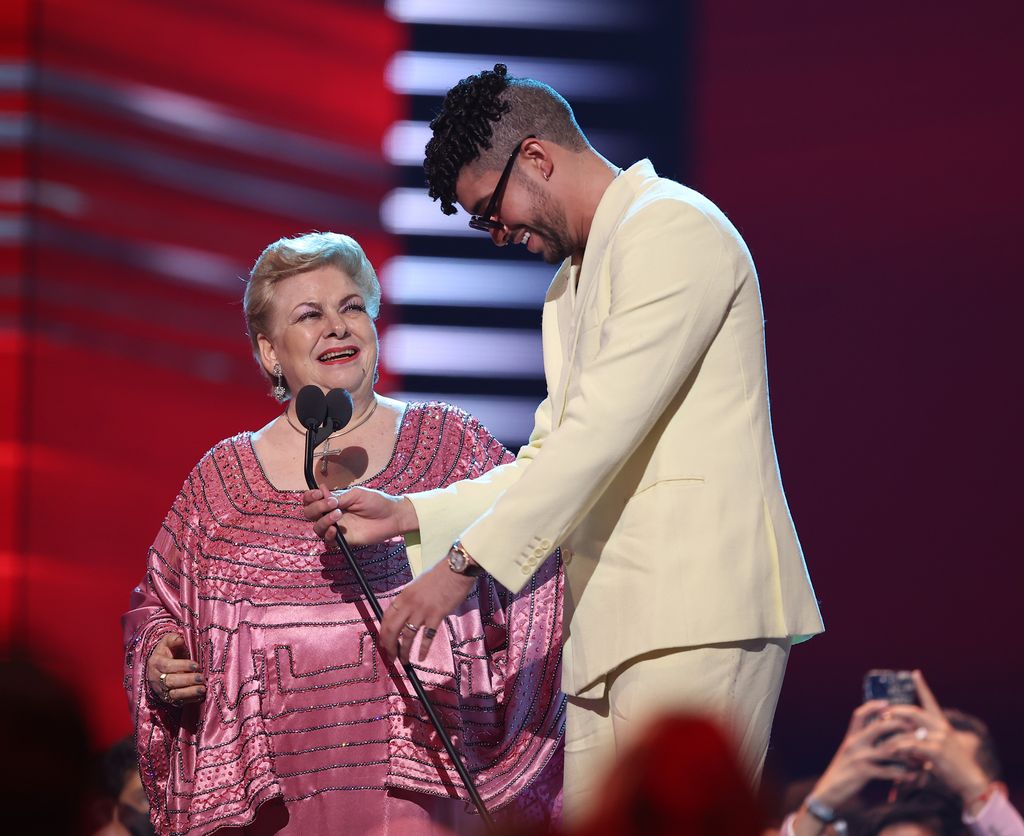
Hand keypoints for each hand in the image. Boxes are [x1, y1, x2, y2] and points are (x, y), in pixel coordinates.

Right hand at [146, 633, 204, 704]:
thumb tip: (179, 639)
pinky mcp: (167, 699)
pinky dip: (189, 700)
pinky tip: (200, 697)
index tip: (196, 665)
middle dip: (187, 680)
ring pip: (173, 694)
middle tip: (201, 678)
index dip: (182, 666)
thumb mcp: (168, 642)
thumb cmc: (168, 652)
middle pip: (170, 681)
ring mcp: (161, 690)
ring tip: (203, 689)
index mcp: (155, 663)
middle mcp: (156, 678)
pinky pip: (177, 702)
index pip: (167, 666)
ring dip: (189, 693)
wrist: (160, 666)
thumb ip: (173, 639)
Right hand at [301, 485, 416, 545]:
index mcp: (333, 501)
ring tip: (338, 514)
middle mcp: (331, 514)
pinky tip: (336, 529)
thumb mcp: (356, 494)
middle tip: (331, 504)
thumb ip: (338, 497)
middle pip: (310, 514)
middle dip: (315, 508)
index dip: (310, 497)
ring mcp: (337, 527)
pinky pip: (328, 541)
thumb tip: (322, 493)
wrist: (391, 516)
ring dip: (323, 520)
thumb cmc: (376, 502)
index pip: (312, 500)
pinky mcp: (344, 540)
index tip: (318, 494)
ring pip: (317, 528)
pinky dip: (328, 535)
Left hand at [379, 559, 475, 663]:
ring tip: (404, 661)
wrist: (455, 570)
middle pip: (392, 629)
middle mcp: (409, 604)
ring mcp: (422, 611)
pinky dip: (423, 649)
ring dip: (404, 651)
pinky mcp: (436, 616)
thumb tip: (405, 615)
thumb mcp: (417, 585)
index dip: (383, 633)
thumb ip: (410, 600)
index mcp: (403, 596)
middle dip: (389, 646)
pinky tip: (421, 658)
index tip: (384, 643)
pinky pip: (427, 637)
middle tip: (391, 658)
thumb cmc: (439, 576)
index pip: (386, 618)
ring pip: (408, 636)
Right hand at [804, 700, 916, 809]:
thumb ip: (862, 744)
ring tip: (921, 757)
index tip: (887, 703)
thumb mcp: (849, 753)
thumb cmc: (843, 772)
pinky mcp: (863, 772)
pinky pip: (888, 771)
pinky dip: (902, 774)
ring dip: (907, 753)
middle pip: (879, 726)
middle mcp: (854, 743)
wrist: (829, 791)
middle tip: (915, 730)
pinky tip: (912, 777)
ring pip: (888, 749)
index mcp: (851, 737)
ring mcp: (858, 756)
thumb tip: (879, 738)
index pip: (859, 714)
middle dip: (899, 726)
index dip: (872, 706)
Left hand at [885, 671, 991, 811]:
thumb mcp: (941, 746)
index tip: (915, 673)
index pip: (930, 700)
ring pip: (908, 730)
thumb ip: (926, 737)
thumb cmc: (953, 764)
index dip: (922, 686)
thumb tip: (906, 732)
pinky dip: (899, 748)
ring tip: (880, 738)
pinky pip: (911, 745)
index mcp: (941, 723)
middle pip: (912, 712)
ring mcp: (939, 737)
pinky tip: (890, 751)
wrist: (970, 780)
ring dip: (892, 735)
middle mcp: (940, 726)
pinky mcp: (937, 750)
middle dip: (894, 712)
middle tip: (880, 713)